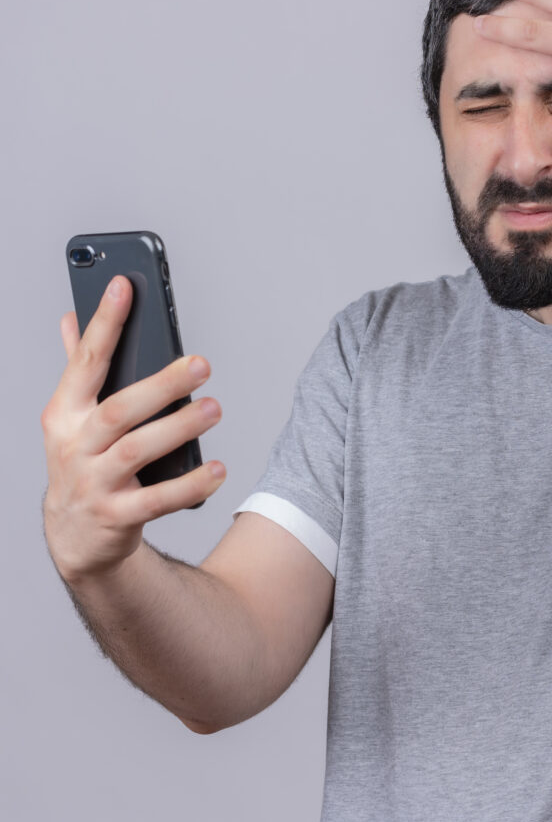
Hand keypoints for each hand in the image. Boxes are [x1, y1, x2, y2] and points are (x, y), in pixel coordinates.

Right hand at [41, 276, 225, 582]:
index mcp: (64, 413)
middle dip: (161, 385)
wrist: (76, 536)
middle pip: (120, 409)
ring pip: (138, 451)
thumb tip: (69, 315)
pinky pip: (157, 500)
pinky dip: (189, 486)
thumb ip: (77, 369)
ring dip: (179, 428)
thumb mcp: (71, 417)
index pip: (84, 360)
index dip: (104, 323)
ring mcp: (93, 483)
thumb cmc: (83, 462)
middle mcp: (74, 445)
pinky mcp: (116, 516)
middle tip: (202, 364)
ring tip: (214, 409)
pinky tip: (218, 470)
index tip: (125, 285)